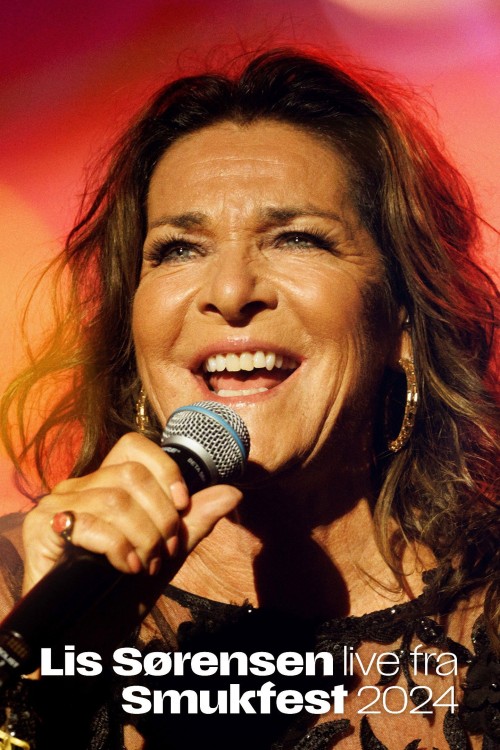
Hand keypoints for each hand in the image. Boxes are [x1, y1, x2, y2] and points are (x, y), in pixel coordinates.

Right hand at [22, 432, 241, 594]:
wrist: (84, 635)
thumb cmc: (121, 592)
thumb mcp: (166, 552)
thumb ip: (195, 521)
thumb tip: (233, 492)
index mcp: (106, 484)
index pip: (135, 446)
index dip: (165, 470)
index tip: (182, 505)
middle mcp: (79, 487)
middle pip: (132, 475)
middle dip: (161, 516)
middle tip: (165, 549)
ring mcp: (57, 505)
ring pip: (116, 500)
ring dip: (144, 536)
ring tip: (147, 563)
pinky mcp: (42, 528)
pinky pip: (91, 524)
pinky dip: (119, 548)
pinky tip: (127, 567)